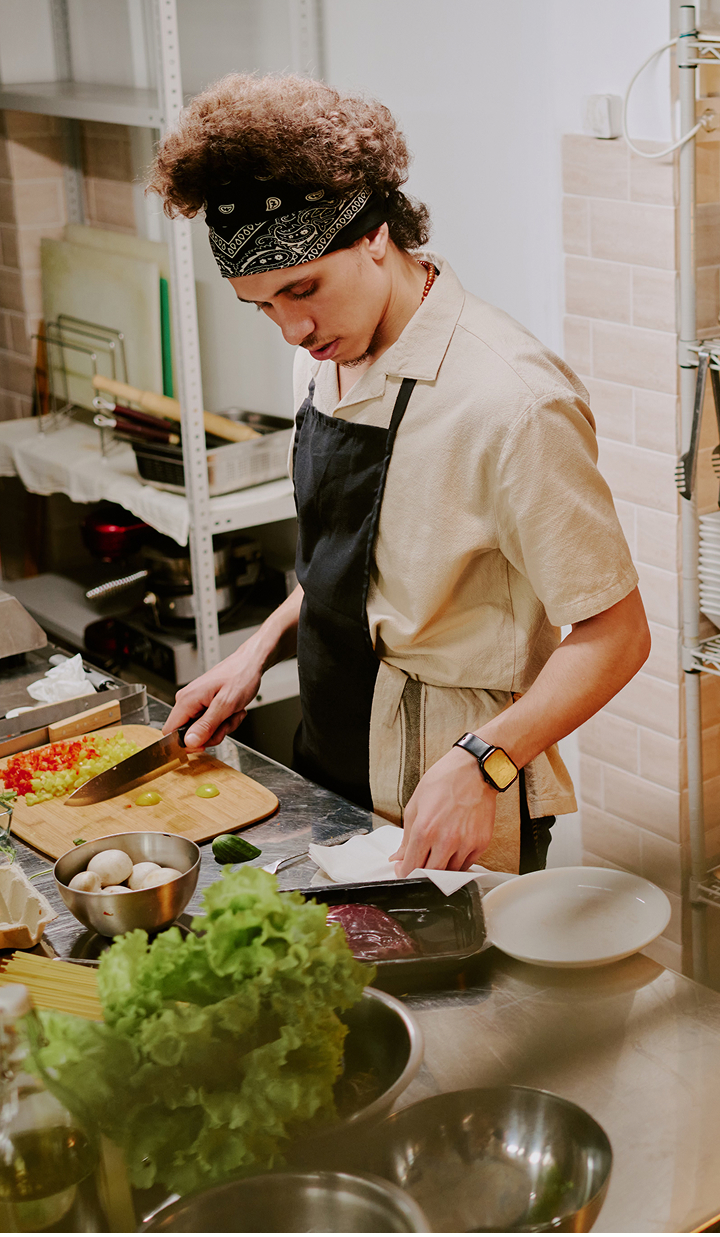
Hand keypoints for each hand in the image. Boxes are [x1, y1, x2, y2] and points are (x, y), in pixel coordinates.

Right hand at [162, 641, 263, 749]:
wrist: (250, 664)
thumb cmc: (240, 676)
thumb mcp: (226, 705)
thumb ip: (206, 725)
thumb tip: (189, 742)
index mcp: (187, 700)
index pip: (170, 732)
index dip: (187, 743)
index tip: (206, 742)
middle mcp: (187, 701)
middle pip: (190, 734)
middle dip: (213, 733)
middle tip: (227, 721)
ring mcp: (195, 702)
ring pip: (203, 730)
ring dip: (222, 727)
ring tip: (232, 712)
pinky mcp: (203, 704)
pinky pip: (210, 723)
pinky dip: (224, 721)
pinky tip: (232, 710)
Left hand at [389, 746, 496, 874]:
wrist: (474, 770)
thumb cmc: (443, 782)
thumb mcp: (415, 805)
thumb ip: (405, 837)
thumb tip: (398, 857)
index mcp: (425, 830)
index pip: (411, 867)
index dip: (403, 872)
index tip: (402, 869)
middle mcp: (446, 840)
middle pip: (430, 875)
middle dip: (420, 873)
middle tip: (418, 863)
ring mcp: (466, 844)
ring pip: (450, 874)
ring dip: (440, 868)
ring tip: (436, 853)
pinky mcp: (481, 843)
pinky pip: (466, 865)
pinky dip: (457, 862)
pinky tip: (452, 849)